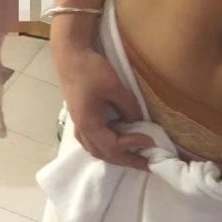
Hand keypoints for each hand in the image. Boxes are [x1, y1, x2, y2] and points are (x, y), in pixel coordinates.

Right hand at [52, 43, 154, 170]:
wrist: (70, 56)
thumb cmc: (91, 69)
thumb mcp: (115, 87)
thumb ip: (129, 108)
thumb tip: (139, 123)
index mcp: (88, 124)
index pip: (114, 145)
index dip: (134, 145)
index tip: (151, 139)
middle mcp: (81, 130)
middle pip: (105, 155)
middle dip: (128, 161)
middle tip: (148, 165)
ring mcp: (79, 126)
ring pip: (97, 151)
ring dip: (117, 157)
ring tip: (135, 158)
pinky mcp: (80, 119)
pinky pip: (93, 143)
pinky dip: (107, 149)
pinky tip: (118, 145)